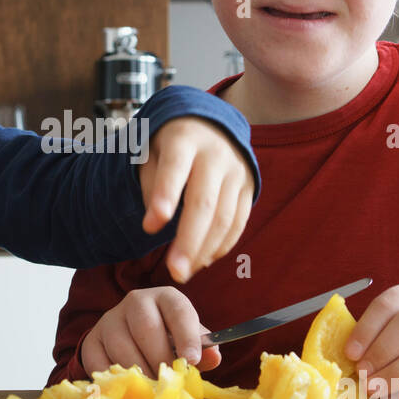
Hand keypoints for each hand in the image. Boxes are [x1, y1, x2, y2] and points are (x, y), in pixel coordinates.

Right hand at [81, 286, 221, 376]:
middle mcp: (135, 302)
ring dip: (139, 373)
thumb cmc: (168, 340)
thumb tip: (212, 358)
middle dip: (160, 359)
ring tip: (152, 390)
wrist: (130, 338)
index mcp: (165, 297)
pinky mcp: (92, 341)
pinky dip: (115, 380)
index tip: (191, 361)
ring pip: (121, 346)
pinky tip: (127, 390)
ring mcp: (110, 320)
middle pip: (146, 328)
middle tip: (169, 382)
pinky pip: (99, 363)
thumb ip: (203, 349)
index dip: (186, 336)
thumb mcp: (188, 339)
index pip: (178, 310)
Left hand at [139, 116, 254, 282]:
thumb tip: (156, 224)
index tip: (149, 227)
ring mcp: (237, 170)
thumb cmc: (169, 146)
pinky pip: (238, 222)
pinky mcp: (250, 187)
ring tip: (183, 272)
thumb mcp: (150, 151)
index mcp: (185, 138)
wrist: (210, 125)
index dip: (163, 197)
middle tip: (174, 272)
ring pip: (224, 218)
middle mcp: (216, 153)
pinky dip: (221, 246)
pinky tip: (203, 260)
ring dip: (204, 251)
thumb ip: (148, 183)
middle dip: (188, 241)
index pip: (175, 168)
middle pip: (204, 202)